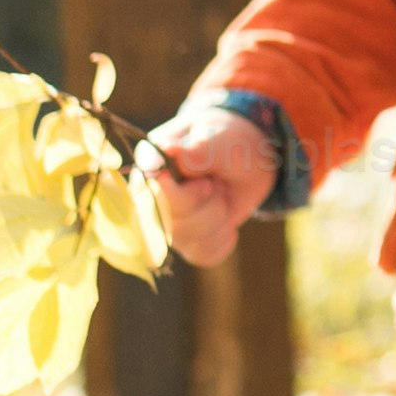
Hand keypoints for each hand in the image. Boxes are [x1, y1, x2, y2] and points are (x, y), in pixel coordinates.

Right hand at [133, 95, 277, 266]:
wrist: (246, 159)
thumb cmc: (227, 143)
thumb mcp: (220, 140)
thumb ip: (197, 150)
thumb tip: (167, 150)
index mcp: (149, 165)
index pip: (151, 195)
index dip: (184, 197)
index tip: (207, 182)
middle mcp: (149, 197)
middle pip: (172, 225)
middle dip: (208, 206)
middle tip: (216, 184)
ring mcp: (165, 223)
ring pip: (188, 243)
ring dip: (218, 219)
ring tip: (220, 195)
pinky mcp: (184, 242)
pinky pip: (203, 255)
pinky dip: (223, 238)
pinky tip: (226, 219)